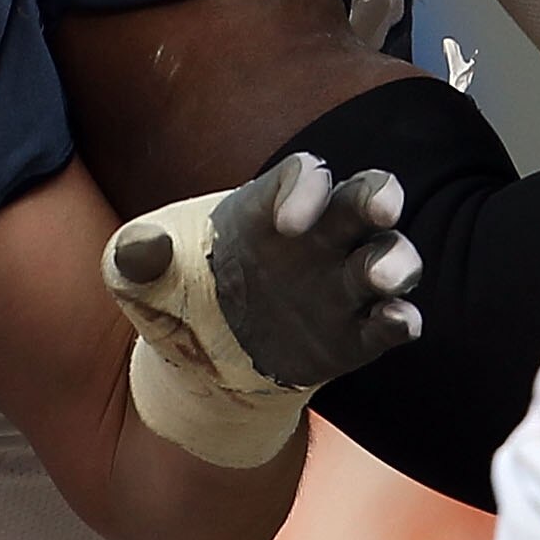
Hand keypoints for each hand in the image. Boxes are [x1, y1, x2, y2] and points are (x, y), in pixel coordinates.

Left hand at [102, 153, 420, 467]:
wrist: (199, 364)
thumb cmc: (177, 296)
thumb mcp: (144, 275)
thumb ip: (139, 256)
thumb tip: (138, 249)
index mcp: (268, 207)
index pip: (301, 175)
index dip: (302, 186)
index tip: (284, 222)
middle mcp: (318, 238)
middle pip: (365, 197)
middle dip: (379, 195)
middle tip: (382, 205)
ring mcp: (341, 285)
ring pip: (390, 256)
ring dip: (396, 261)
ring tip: (380, 277)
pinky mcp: (355, 336)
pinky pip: (390, 322)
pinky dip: (401, 321)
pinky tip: (400, 324)